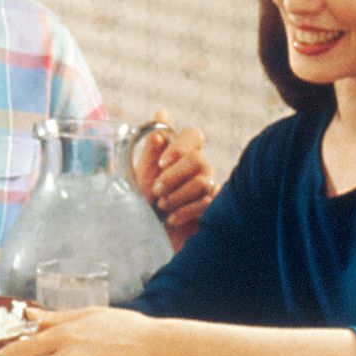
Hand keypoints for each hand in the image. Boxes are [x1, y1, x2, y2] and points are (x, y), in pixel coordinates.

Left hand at [134, 109, 216, 247]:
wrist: (147, 243)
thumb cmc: (141, 209)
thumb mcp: (140, 177)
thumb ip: (151, 148)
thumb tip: (163, 112)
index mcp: (179, 157)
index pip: (193, 136)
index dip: (179, 145)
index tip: (161, 163)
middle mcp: (198, 169)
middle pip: (198, 158)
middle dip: (174, 175)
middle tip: (157, 191)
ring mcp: (209, 189)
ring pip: (203, 180)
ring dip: (178, 195)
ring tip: (162, 207)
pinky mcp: (215, 210)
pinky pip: (208, 201)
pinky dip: (186, 210)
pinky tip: (171, 219)